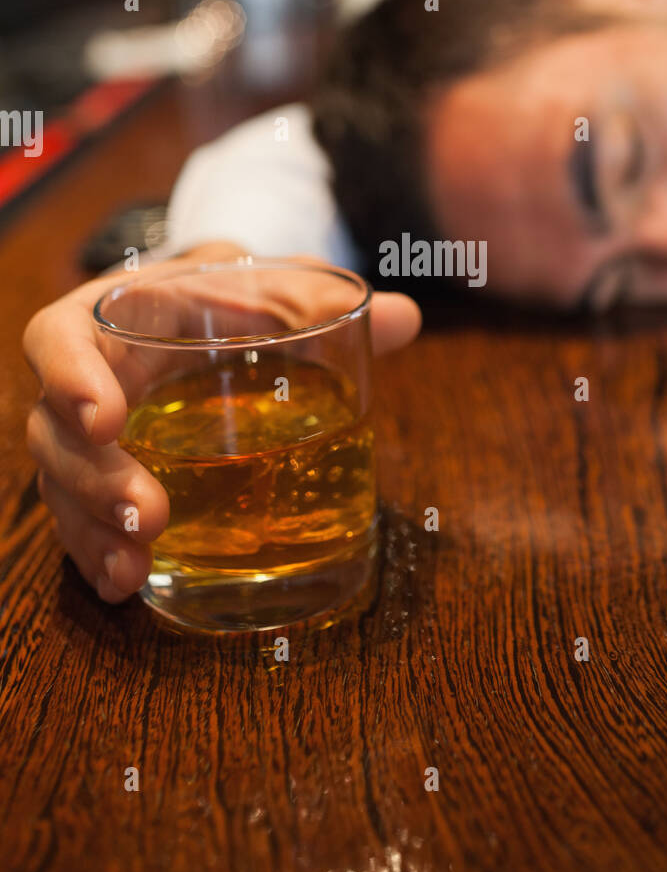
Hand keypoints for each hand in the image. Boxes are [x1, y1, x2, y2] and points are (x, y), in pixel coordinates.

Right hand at [24, 242, 420, 603]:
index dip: (69, 376)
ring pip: (63, 488)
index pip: (60, 339)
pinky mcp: (103, 485)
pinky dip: (101, 555)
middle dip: (95, 479)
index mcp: (114, 317)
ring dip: (95, 530)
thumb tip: (405, 317)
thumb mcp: (266, 286)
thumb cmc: (227, 297)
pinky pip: (83, 524)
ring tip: (137, 565)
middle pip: (56, 434)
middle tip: (150, 515)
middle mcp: (87, 381)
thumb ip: (320, 300)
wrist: (206, 311)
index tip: (105, 417)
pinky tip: (128, 585)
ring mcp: (90, 440)